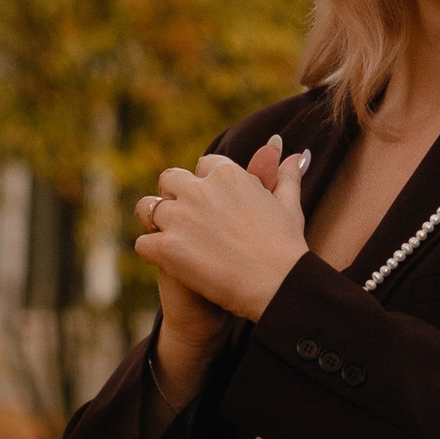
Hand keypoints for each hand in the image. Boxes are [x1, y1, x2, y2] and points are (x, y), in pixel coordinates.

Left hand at [136, 133, 311, 335]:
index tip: (212, 203)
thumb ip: (286, 176)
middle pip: (169, 179)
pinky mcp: (167, 247)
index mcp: (227, 174)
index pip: (203, 165)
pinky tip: (167, 264)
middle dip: (174, 195)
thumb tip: (296, 154)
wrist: (278, 284)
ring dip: (154, 220)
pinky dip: (152, 253)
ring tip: (168, 238)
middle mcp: (199, 189)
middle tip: (187, 221)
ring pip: (148, 207)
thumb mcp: (288, 204)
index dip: (205, 184)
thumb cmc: (286, 247)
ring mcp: (180, 217)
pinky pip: (143, 243)